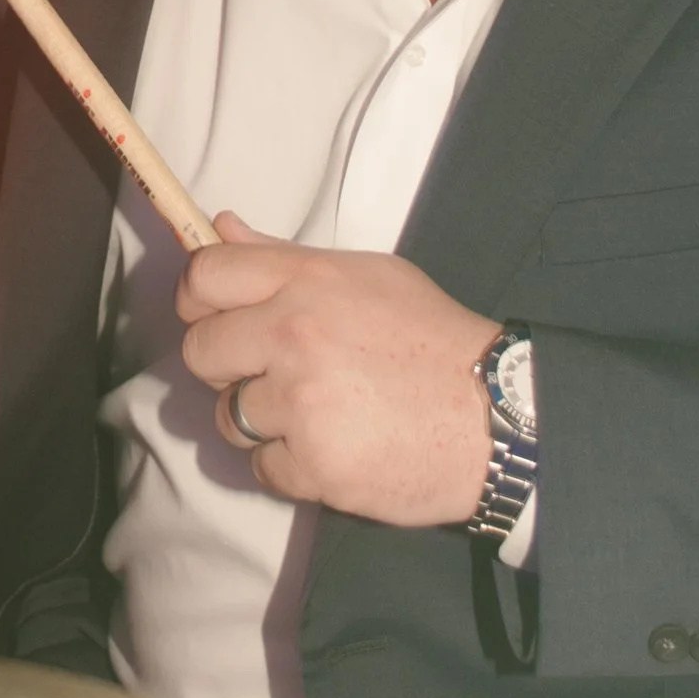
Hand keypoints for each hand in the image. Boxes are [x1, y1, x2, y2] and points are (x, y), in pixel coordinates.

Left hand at [177, 215, 498, 528]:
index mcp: (308, 282)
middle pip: (200, 352)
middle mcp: (295, 335)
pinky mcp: (313, 465)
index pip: (206, 277)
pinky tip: (335, 448)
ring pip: (229, 417)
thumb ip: (284, 257)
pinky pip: (263, 468)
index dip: (199, 299)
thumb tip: (219, 228)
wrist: (499, 417)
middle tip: (273, 373)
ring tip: (316, 414)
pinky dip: (292, 466)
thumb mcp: (367, 276)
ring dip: (262, 422)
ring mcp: (301, 403)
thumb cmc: (434, 339)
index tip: (215, 316)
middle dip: (228, 367)